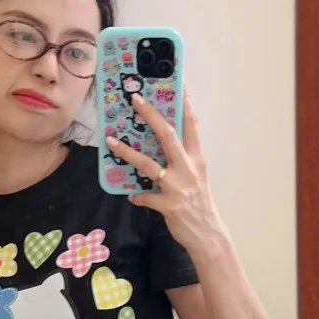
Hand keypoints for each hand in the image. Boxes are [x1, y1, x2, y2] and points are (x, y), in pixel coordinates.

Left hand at [106, 90, 224, 257]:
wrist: (208, 235)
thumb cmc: (199, 203)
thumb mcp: (197, 176)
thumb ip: (182, 159)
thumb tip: (162, 142)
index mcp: (198, 159)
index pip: (192, 125)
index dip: (185, 103)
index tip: (179, 83)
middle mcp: (189, 169)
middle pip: (168, 135)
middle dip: (151, 115)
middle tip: (135, 99)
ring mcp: (178, 187)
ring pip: (149, 164)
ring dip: (127, 152)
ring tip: (111, 141)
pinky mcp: (169, 205)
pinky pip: (145, 197)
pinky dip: (137, 196)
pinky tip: (131, 195)